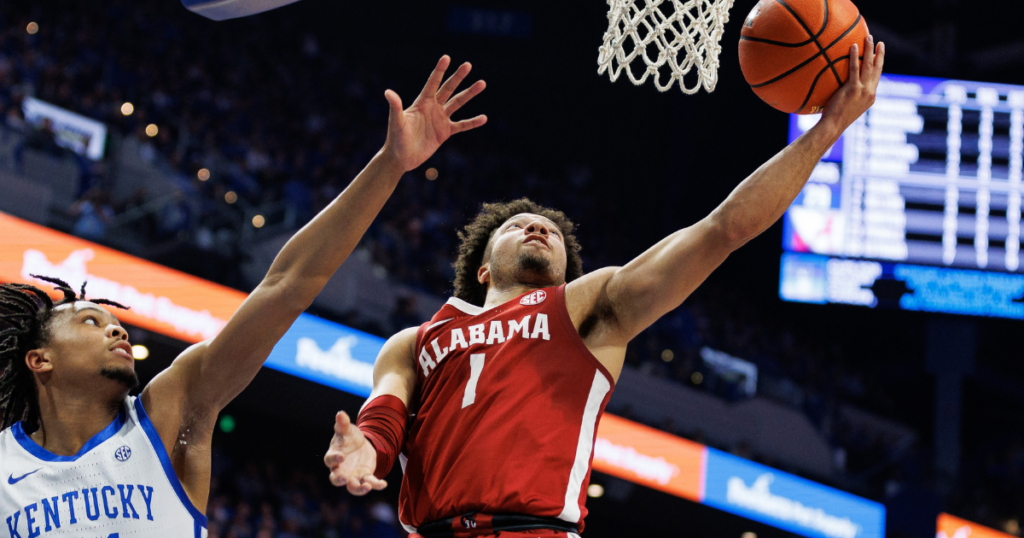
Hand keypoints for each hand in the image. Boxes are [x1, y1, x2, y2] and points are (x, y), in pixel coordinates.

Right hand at [324, 411, 387, 494]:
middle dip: (339, 480)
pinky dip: (376, 485)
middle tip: (345, 479)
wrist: (360, 444)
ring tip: (366, 487)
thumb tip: (340, 413)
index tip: (341, 456)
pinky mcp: (365, 476)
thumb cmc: (348, 437)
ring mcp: (352, 475)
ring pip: (352, 487)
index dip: (334, 459)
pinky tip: (384, 484)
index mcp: (333, 457)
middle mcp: (340, 469)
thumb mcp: (347, 430)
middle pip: (336, 479)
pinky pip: (369, 482)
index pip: (330, 460)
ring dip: (358, 489)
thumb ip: (343, 424)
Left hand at [382, 56, 486, 171]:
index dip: (439, 71)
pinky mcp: (445, 132)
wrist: (401, 157)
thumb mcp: (396, 121)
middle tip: (468, 65)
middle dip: (458, 77)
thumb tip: (388, 92)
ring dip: (469, 94)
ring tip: (482, 83)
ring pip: (457, 103)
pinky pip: (462, 125)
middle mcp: (432, 107)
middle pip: (448, 89)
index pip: (432, 83)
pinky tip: (483, 118)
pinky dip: (472, 122)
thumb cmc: (396, 138)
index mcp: (422, 102)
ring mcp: (440, 119)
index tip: (447, 57)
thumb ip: (395, 106)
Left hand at [821, 35, 884, 132]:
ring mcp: (862, 91)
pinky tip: (853, 46)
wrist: (833, 126)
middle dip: (879, 54)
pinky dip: (854, 57)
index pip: (877, 77)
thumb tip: (842, 88)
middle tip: (879, 42)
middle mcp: (870, 92)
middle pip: (877, 69)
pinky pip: (854, 69)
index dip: (879, 65)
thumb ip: (850, 96)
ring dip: (869, 50)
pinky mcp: (852, 89)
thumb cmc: (836, 119)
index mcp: (870, 97)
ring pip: (868, 66)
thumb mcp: (848, 106)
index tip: (879, 54)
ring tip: (868, 37)